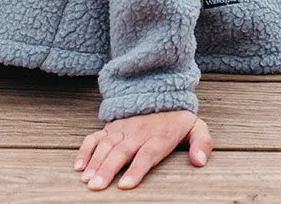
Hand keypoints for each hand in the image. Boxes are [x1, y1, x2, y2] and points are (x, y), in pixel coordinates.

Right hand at [74, 109, 211, 190]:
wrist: (162, 93)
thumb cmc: (179, 120)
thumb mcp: (197, 128)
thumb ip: (202, 143)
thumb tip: (199, 162)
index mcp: (159, 136)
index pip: (147, 154)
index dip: (136, 169)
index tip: (125, 185)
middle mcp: (138, 132)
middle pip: (121, 152)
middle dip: (108, 169)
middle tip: (96, 187)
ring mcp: (123, 129)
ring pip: (106, 145)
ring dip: (95, 162)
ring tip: (86, 180)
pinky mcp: (112, 128)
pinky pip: (95, 137)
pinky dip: (85, 150)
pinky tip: (79, 166)